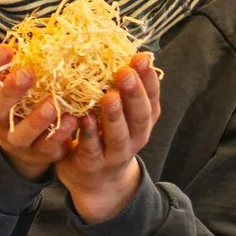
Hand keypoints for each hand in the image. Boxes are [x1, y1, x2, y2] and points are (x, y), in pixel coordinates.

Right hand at [0, 44, 79, 181]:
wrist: (28, 147)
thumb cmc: (25, 104)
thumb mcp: (18, 86)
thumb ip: (24, 65)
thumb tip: (47, 32)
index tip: (5, 49)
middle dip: (10, 92)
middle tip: (27, 74)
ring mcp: (16, 139)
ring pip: (20, 133)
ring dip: (36, 119)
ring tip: (53, 103)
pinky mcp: (38, 153)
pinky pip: (47, 146)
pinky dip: (60, 134)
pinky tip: (73, 120)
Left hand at [55, 54, 159, 223]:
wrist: (97, 183)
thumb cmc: (107, 138)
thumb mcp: (122, 115)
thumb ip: (123, 91)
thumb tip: (122, 51)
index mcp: (143, 121)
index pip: (152, 98)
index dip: (149, 79)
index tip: (142, 57)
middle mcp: (135, 138)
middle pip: (140, 115)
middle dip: (134, 93)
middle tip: (125, 72)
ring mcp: (114, 154)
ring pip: (119, 135)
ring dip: (114, 116)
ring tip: (109, 96)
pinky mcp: (92, 164)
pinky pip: (91, 149)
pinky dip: (89, 134)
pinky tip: (83, 119)